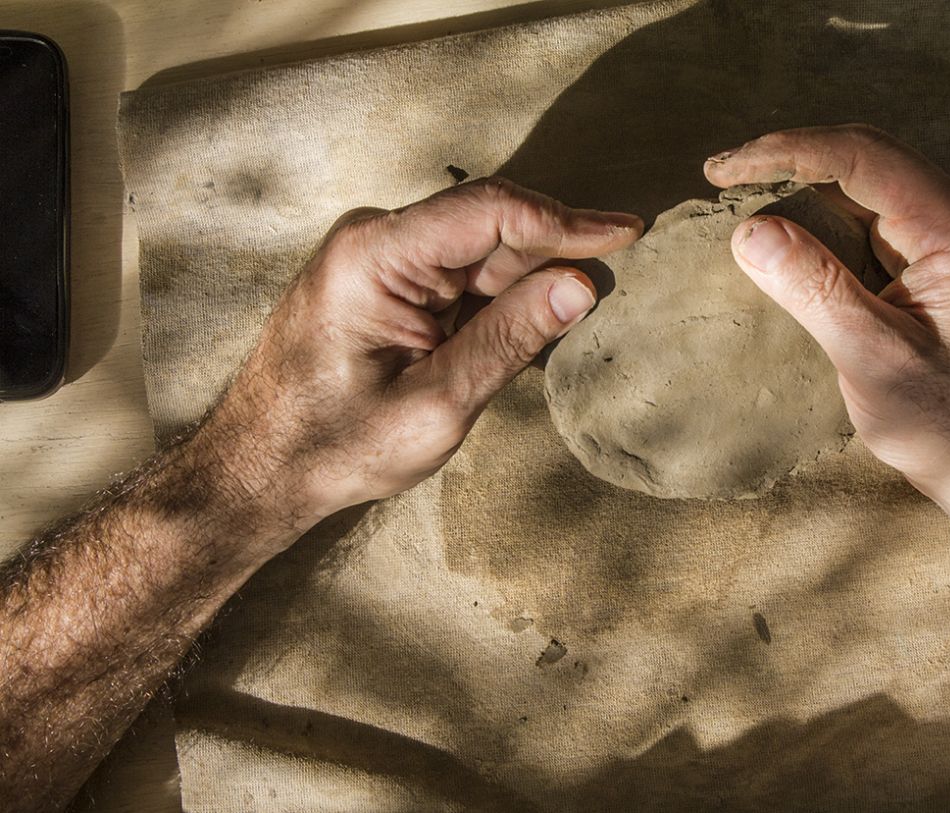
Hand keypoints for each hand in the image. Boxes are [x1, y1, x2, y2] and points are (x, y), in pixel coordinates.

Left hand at [193, 178, 641, 536]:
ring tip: (583, 304)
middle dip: (557, 247)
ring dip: (532, 275)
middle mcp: (374, 240)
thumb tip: (581, 287)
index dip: (565, 221)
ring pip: (480, 250)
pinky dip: (502, 295)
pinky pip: (460, 274)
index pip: (490, 212)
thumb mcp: (435, 406)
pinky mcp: (385, 281)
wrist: (259, 469)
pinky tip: (536, 317)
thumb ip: (508, 341)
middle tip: (624, 266)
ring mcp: (378, 258)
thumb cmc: (334, 446)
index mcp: (374, 257)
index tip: (627, 233)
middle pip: (489, 225)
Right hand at [704, 126, 949, 506]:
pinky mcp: (925, 263)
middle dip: (786, 156)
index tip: (722, 172)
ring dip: (798, 184)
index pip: (859, 156)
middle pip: (860, 154)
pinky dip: (815, 218)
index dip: (784, 152)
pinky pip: (863, 219)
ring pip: (860, 184)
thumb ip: (816, 290)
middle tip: (719, 175)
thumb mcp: (875, 358)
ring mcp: (941, 237)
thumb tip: (750, 231)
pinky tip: (779, 232)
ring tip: (737, 195)